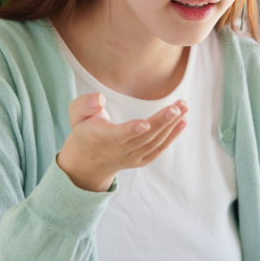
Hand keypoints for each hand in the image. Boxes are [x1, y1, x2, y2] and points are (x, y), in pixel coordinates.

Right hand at [57, 93, 187, 191]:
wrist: (89, 159)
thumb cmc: (85, 128)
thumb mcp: (76, 114)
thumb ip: (84, 104)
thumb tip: (99, 99)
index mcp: (99, 138)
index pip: (116, 136)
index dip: (130, 130)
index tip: (144, 124)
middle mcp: (117, 151)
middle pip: (142, 138)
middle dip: (160, 122)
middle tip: (177, 107)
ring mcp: (131, 158)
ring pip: (153, 143)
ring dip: (171, 125)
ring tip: (184, 106)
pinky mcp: (141, 160)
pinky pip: (158, 149)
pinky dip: (172, 136)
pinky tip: (183, 120)